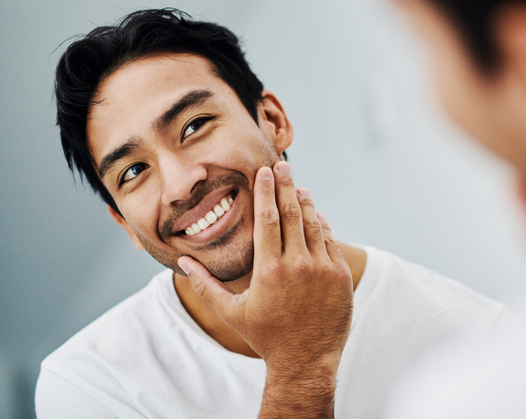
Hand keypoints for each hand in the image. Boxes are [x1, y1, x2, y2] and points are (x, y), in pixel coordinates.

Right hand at [178, 162, 352, 416]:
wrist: (306, 360)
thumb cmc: (266, 337)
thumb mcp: (232, 313)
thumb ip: (206, 286)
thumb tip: (183, 263)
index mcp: (270, 269)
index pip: (268, 218)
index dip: (266, 191)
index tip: (264, 171)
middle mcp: (298, 264)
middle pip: (292, 213)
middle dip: (286, 185)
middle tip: (282, 165)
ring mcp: (323, 269)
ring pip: (314, 224)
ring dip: (305, 202)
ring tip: (298, 187)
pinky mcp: (340, 275)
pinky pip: (329, 242)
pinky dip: (321, 225)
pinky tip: (314, 215)